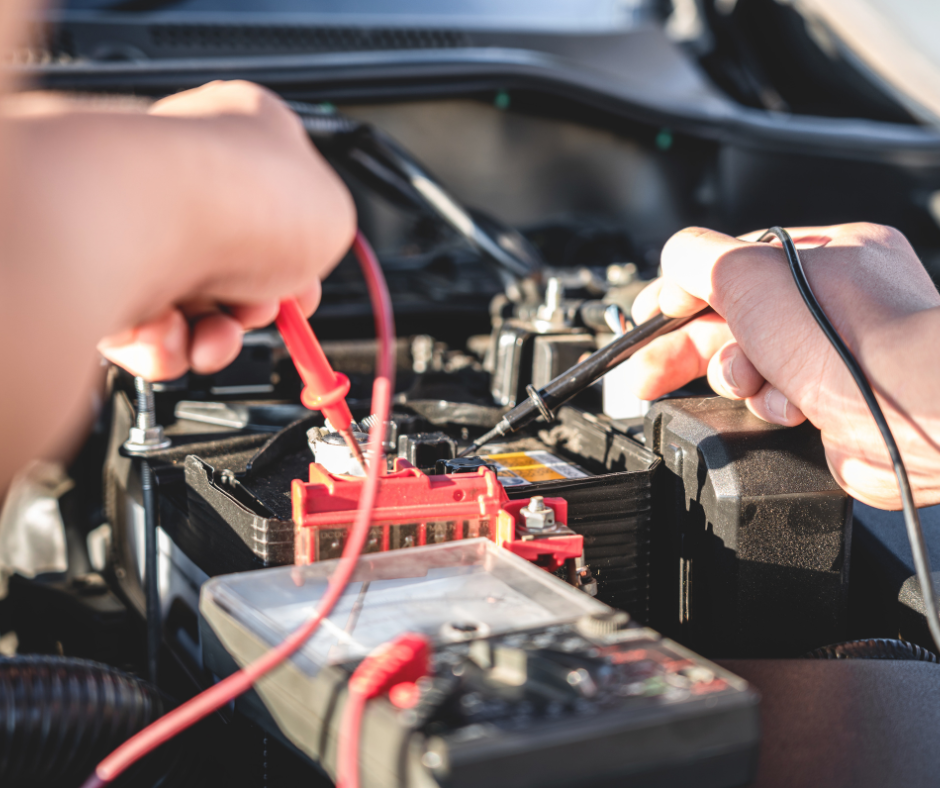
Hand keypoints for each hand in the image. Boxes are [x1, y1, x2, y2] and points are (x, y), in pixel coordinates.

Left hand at [95, 81, 354, 379]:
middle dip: (255, 308)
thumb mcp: (336, 214)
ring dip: (215, 336)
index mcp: (243, 135)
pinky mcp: (101, 269)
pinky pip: (145, 328)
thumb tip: (306, 259)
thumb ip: (325, 237)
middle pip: (235, 266)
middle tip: (261, 308)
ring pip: (191, 308)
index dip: (299, 261)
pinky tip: (174, 332)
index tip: (305, 289)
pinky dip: (165, 346)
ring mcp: (141, 220)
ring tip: (216, 333)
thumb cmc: (246, 195)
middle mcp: (187, 175)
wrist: (159, 217)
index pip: (276, 207)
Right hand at [624, 223, 939, 508]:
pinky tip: (787, 407)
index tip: (647, 319)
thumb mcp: (746, 270)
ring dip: (736, 378)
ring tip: (749, 381)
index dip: (681, 294)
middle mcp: (835, 303)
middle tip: (647, 373)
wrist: (914, 415)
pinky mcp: (837, 406)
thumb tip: (673, 262)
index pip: (732, 267)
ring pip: (751, 367)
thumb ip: (696, 257)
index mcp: (822, 254)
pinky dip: (769, 407)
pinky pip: (773, 404)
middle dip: (688, 348)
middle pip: (734, 321)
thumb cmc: (851, 338)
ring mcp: (838, 356)